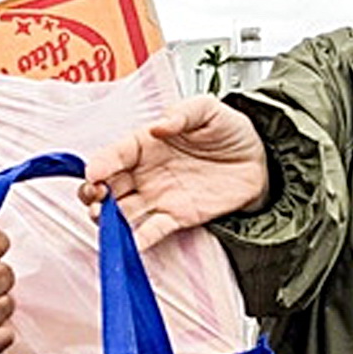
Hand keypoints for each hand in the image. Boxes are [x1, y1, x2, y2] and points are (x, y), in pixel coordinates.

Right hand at [81, 95, 268, 247]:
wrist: (258, 161)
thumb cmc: (229, 132)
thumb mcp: (209, 110)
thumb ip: (184, 113)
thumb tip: (160, 124)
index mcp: (146, 143)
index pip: (116, 153)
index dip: (102, 162)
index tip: (94, 171)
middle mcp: (145, 172)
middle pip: (109, 185)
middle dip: (95, 194)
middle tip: (96, 197)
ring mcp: (158, 196)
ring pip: (122, 211)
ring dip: (109, 219)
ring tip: (104, 221)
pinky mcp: (175, 217)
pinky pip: (152, 230)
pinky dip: (140, 239)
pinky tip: (132, 243)